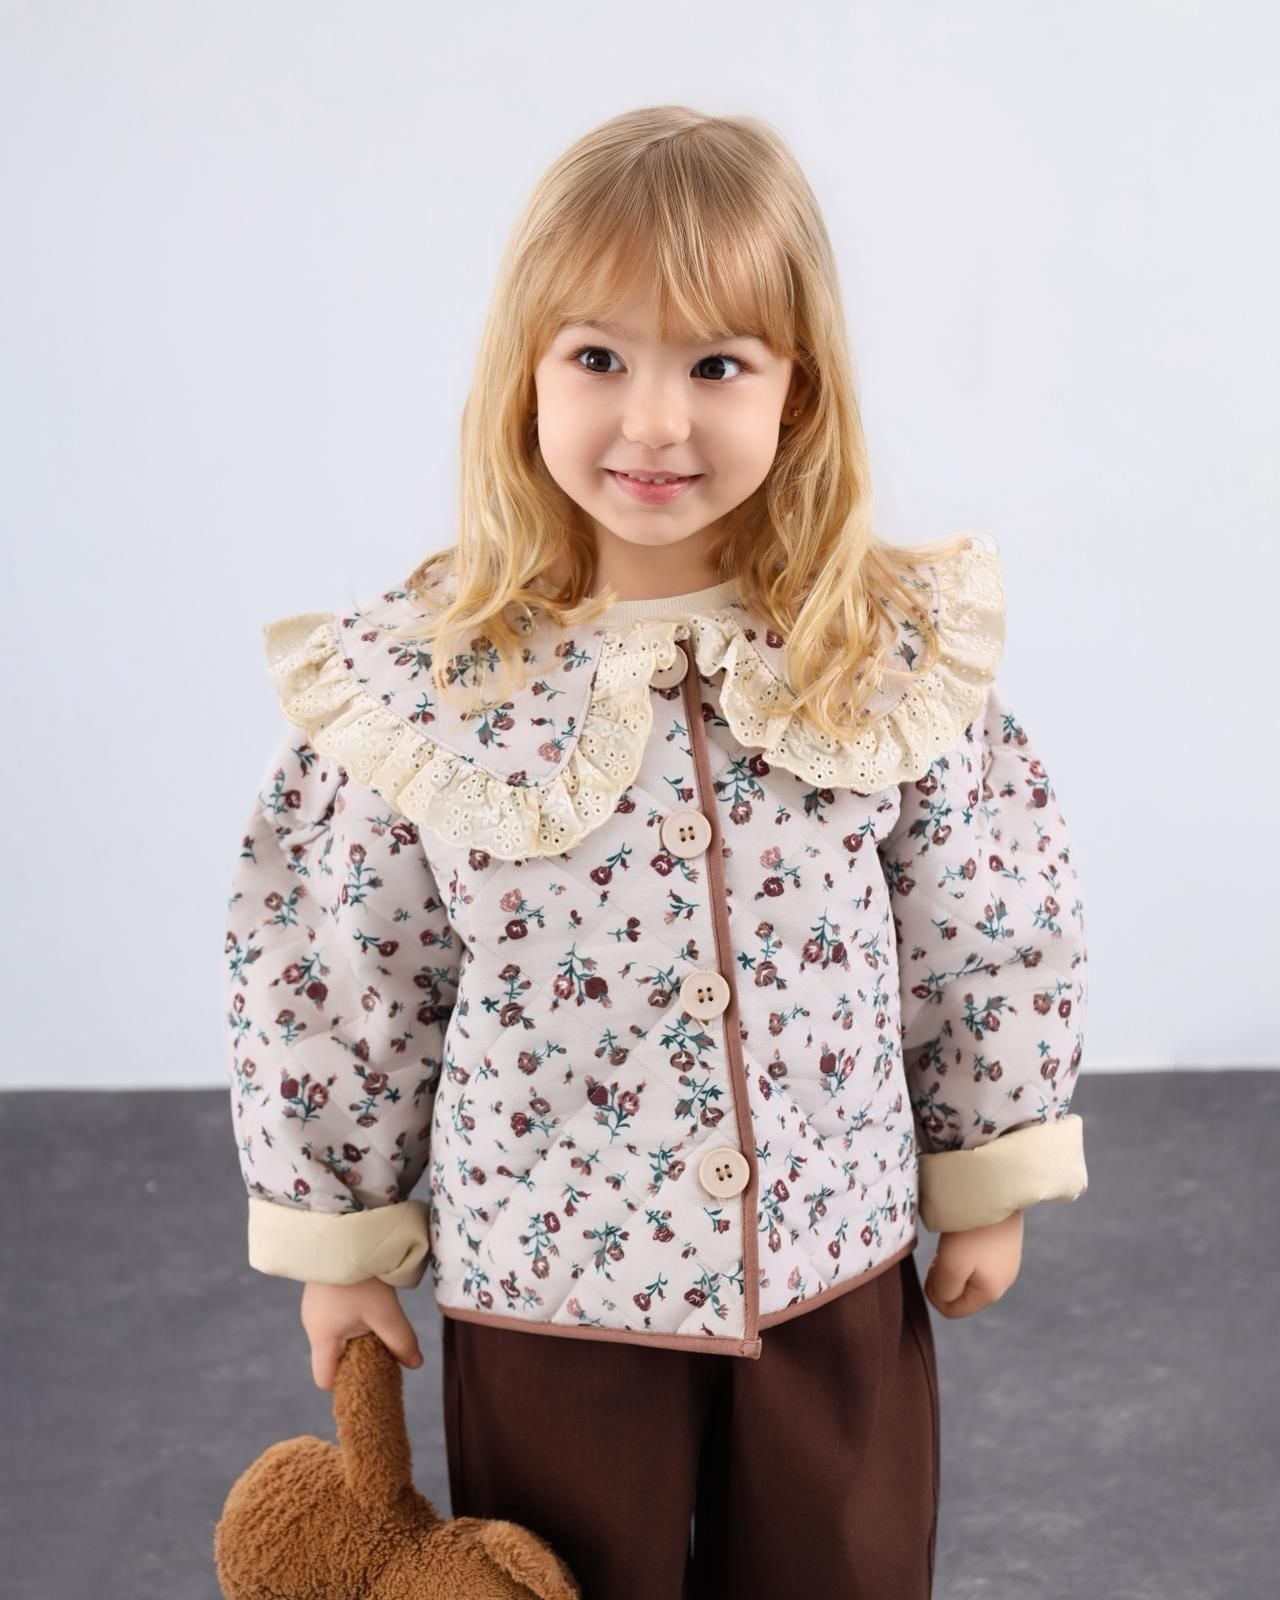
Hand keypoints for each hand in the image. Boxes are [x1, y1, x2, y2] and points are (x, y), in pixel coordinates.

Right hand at [300, 1278, 424, 1389]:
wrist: (341, 1233)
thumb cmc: (359, 1278)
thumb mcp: (385, 1313)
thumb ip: (400, 1341)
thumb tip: (415, 1364)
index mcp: (322, 1339)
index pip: (325, 1379)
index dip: (346, 1385)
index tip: (370, 1378)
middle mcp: (312, 1326)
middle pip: (333, 1358)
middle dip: (357, 1360)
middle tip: (382, 1352)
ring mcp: (315, 1308)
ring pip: (336, 1336)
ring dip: (357, 1336)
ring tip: (379, 1323)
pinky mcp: (321, 1292)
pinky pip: (335, 1317)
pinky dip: (351, 1319)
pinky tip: (369, 1304)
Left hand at [924, 1209, 1023, 1317]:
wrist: (995, 1194)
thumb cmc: (970, 1232)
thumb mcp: (950, 1267)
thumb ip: (945, 1291)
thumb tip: (945, 1298)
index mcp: (990, 1293)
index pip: (953, 1310)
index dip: (934, 1294)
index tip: (931, 1268)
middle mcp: (1004, 1282)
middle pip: (962, 1294)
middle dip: (944, 1279)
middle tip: (940, 1255)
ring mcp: (1007, 1263)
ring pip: (969, 1276)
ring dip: (953, 1265)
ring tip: (951, 1244)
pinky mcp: (1005, 1246)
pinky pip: (979, 1260)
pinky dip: (965, 1252)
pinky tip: (964, 1236)